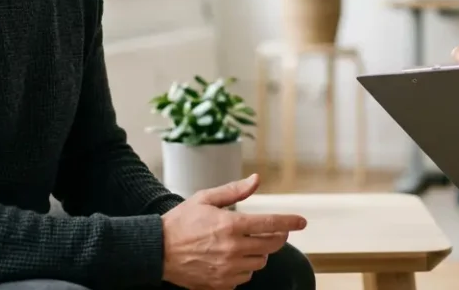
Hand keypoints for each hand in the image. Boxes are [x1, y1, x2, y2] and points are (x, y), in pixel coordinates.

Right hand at [161, 173, 307, 289]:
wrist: (157, 251)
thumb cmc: (180, 222)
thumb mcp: (205, 199)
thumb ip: (234, 190)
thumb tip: (257, 179)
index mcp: (231, 225)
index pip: (271, 225)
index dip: (290, 222)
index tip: (302, 221)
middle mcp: (233, 249)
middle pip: (271, 246)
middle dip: (277, 237)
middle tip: (274, 232)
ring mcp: (227, 269)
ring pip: (259, 263)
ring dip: (259, 253)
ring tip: (246, 244)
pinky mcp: (220, 284)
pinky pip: (244, 278)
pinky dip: (244, 268)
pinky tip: (233, 259)